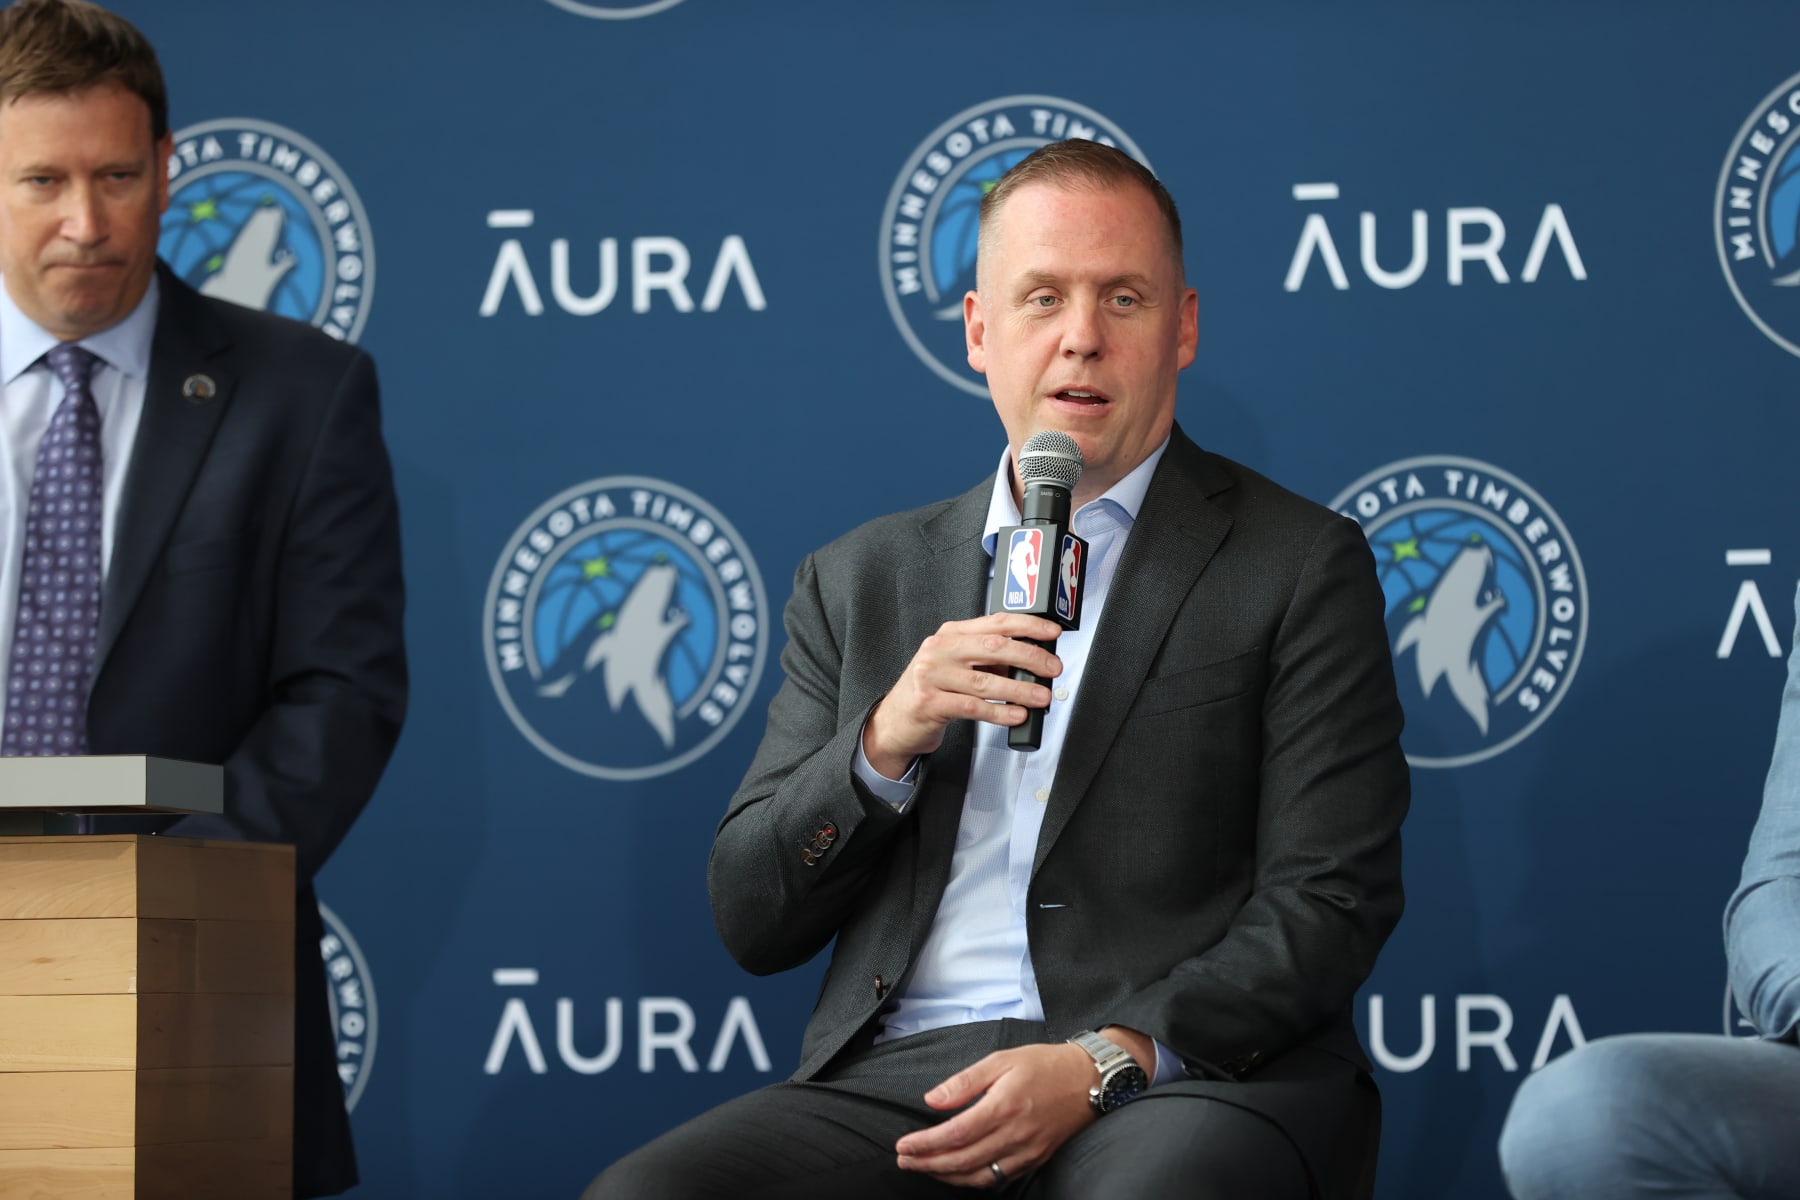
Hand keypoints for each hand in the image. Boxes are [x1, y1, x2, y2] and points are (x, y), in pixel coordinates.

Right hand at [863, 614, 1062, 778]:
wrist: (895, 720)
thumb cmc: (931, 690)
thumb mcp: (955, 665)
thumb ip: (986, 659)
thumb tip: (1030, 663)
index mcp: (951, 634)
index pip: (996, 622)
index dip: (1028, 625)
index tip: (1052, 633)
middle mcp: (940, 649)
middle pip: (994, 647)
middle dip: (1030, 657)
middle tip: (1052, 669)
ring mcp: (932, 675)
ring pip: (986, 681)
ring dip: (1020, 691)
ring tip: (1041, 697)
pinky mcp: (930, 702)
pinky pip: (973, 707)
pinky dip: (1000, 712)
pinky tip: (1016, 715)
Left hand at [893, 1042, 1093, 1186]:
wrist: (1088, 1080)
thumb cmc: (1044, 1065)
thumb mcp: (1002, 1060)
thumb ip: (965, 1082)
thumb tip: (932, 1100)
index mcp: (1003, 1106)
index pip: (955, 1133)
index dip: (926, 1143)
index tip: (904, 1145)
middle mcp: (1015, 1134)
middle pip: (962, 1160)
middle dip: (928, 1163)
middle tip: (904, 1160)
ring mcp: (1026, 1151)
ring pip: (979, 1176)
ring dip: (947, 1176)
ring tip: (925, 1168)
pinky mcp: (1034, 1160)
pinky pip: (998, 1178)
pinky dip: (973, 1180)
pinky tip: (957, 1173)